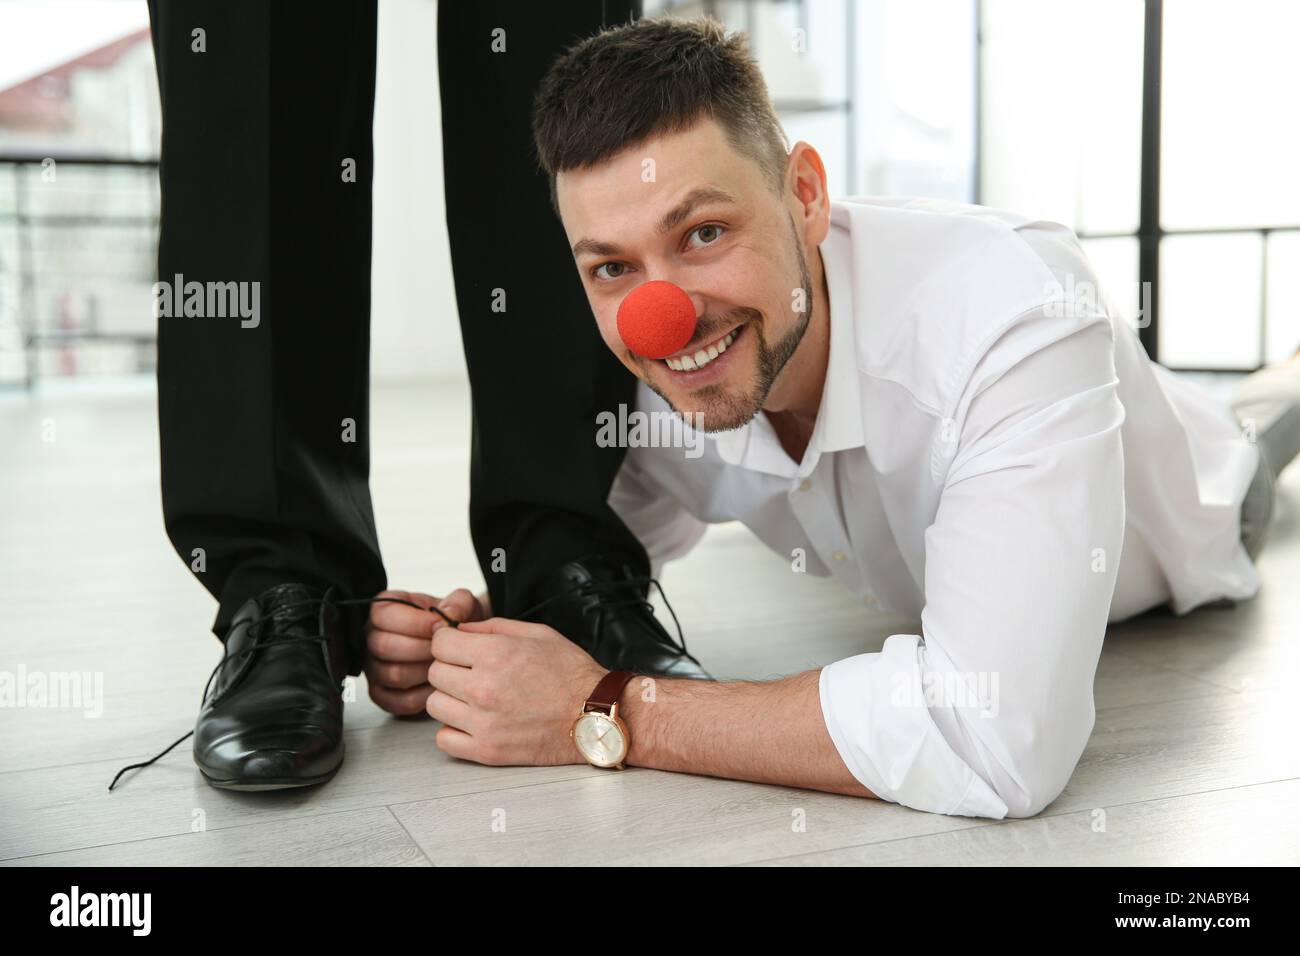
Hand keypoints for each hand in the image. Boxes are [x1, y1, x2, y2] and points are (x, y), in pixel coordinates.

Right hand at [365, 588, 484, 715]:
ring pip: (394, 674)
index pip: (383, 616)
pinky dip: (426, 695)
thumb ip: (457, 603)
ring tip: (445, 664)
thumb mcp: (460, 604)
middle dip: (422, 648)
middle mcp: (371, 639)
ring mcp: (374, 669)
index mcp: (382, 611)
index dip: (415, 622)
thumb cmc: (452, 623)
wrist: (458, 646)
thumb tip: (448, 619)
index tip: (440, 626)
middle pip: (385, 647)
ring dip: (426, 671)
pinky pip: (401, 701)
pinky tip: (440, 684)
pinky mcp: (383, 695)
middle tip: (445, 649)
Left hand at [425, 617, 607, 765]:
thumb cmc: (571, 674)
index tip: (458, 647)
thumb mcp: (538, 633)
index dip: (448, 642)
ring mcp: (483, 722)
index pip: (439, 643)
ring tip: (474, 698)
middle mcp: (484, 687)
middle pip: (435, 673)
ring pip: (434, 705)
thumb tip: (459, 629)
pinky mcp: (487, 751)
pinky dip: (454, 731)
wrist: (596, 715)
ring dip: (450, 699)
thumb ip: (493, 627)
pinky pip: (444, 739)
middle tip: (471, 672)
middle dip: (450, 668)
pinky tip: (473, 722)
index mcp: (495, 654)